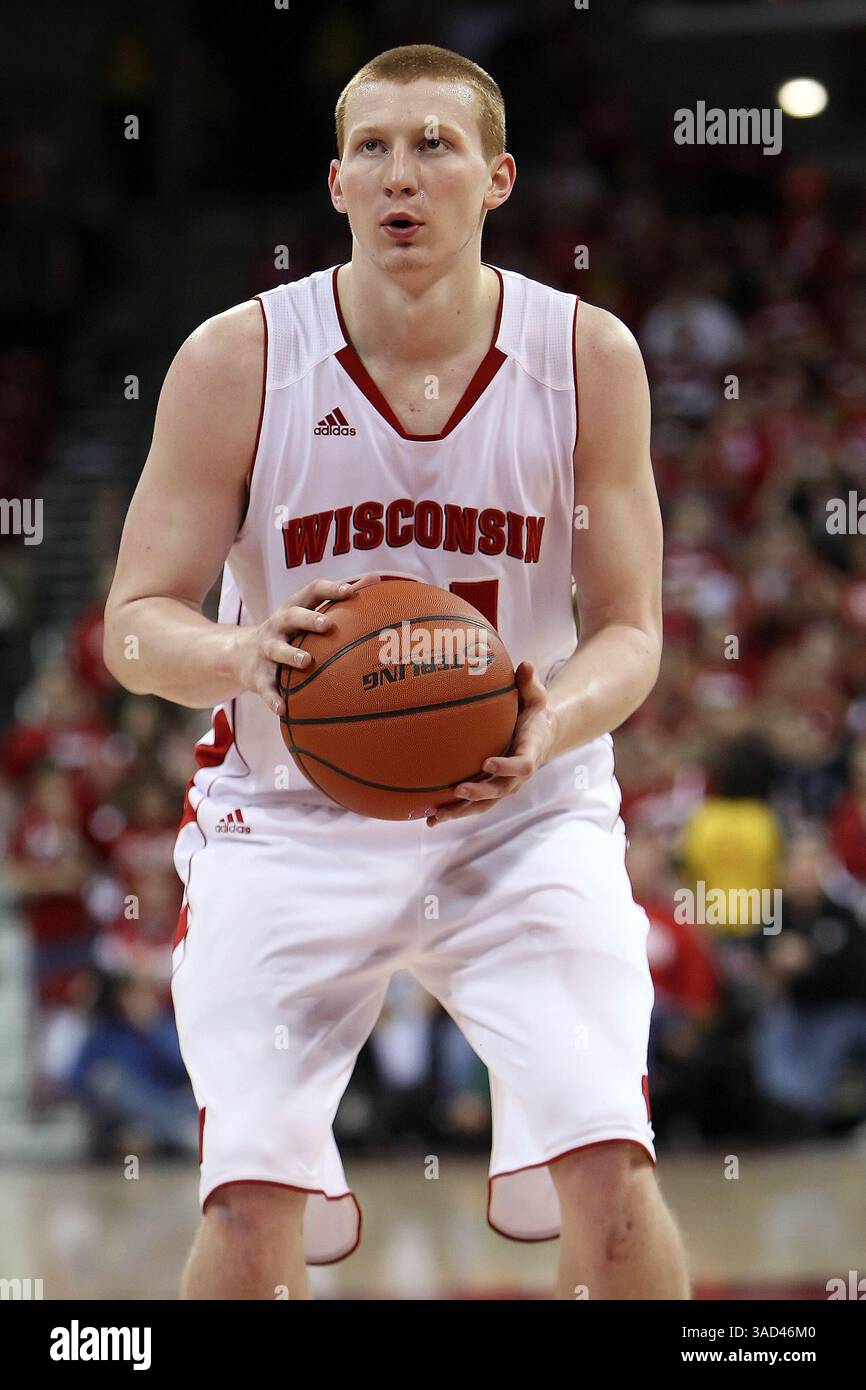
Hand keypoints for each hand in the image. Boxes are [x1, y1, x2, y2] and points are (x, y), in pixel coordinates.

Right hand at [235, 573, 379, 715]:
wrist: (239, 655)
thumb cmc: (289, 632)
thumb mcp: (306, 612)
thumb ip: (338, 598)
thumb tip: (377, 578)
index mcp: (294, 609)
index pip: (312, 592)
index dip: (330, 589)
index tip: (350, 591)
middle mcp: (278, 626)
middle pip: (291, 617)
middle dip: (309, 619)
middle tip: (328, 625)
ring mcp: (266, 650)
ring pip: (277, 650)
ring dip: (291, 654)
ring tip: (306, 661)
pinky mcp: (258, 676)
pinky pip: (266, 688)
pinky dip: (273, 698)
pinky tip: (283, 709)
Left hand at [426, 660, 558, 825]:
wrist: (539, 735)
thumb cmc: (533, 711)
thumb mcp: (536, 695)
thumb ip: (529, 683)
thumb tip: (525, 664)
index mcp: (530, 752)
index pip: (523, 765)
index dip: (506, 767)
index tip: (487, 762)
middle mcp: (517, 775)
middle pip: (501, 791)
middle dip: (480, 793)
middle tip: (458, 790)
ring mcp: (504, 786)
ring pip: (484, 805)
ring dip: (460, 811)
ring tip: (435, 816)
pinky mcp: (490, 790)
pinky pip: (473, 805)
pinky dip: (453, 811)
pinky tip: (428, 816)